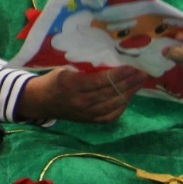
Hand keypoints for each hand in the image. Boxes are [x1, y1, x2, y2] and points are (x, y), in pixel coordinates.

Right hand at [16, 65, 142, 123]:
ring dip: (129, 93)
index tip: (132, 67)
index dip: (119, 74)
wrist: (40, 102)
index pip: (101, 80)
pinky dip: (121, 106)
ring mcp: (85, 113)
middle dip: (129, 83)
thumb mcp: (65, 69)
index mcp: (72, 84)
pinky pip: (110, 116)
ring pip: (113, 104)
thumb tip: (110, 63)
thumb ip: (85, 69)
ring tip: (139, 83)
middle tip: (142, 74)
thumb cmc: (53, 80)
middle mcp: (80, 101)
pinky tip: (128, 97)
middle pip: (110, 92)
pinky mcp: (89, 120)